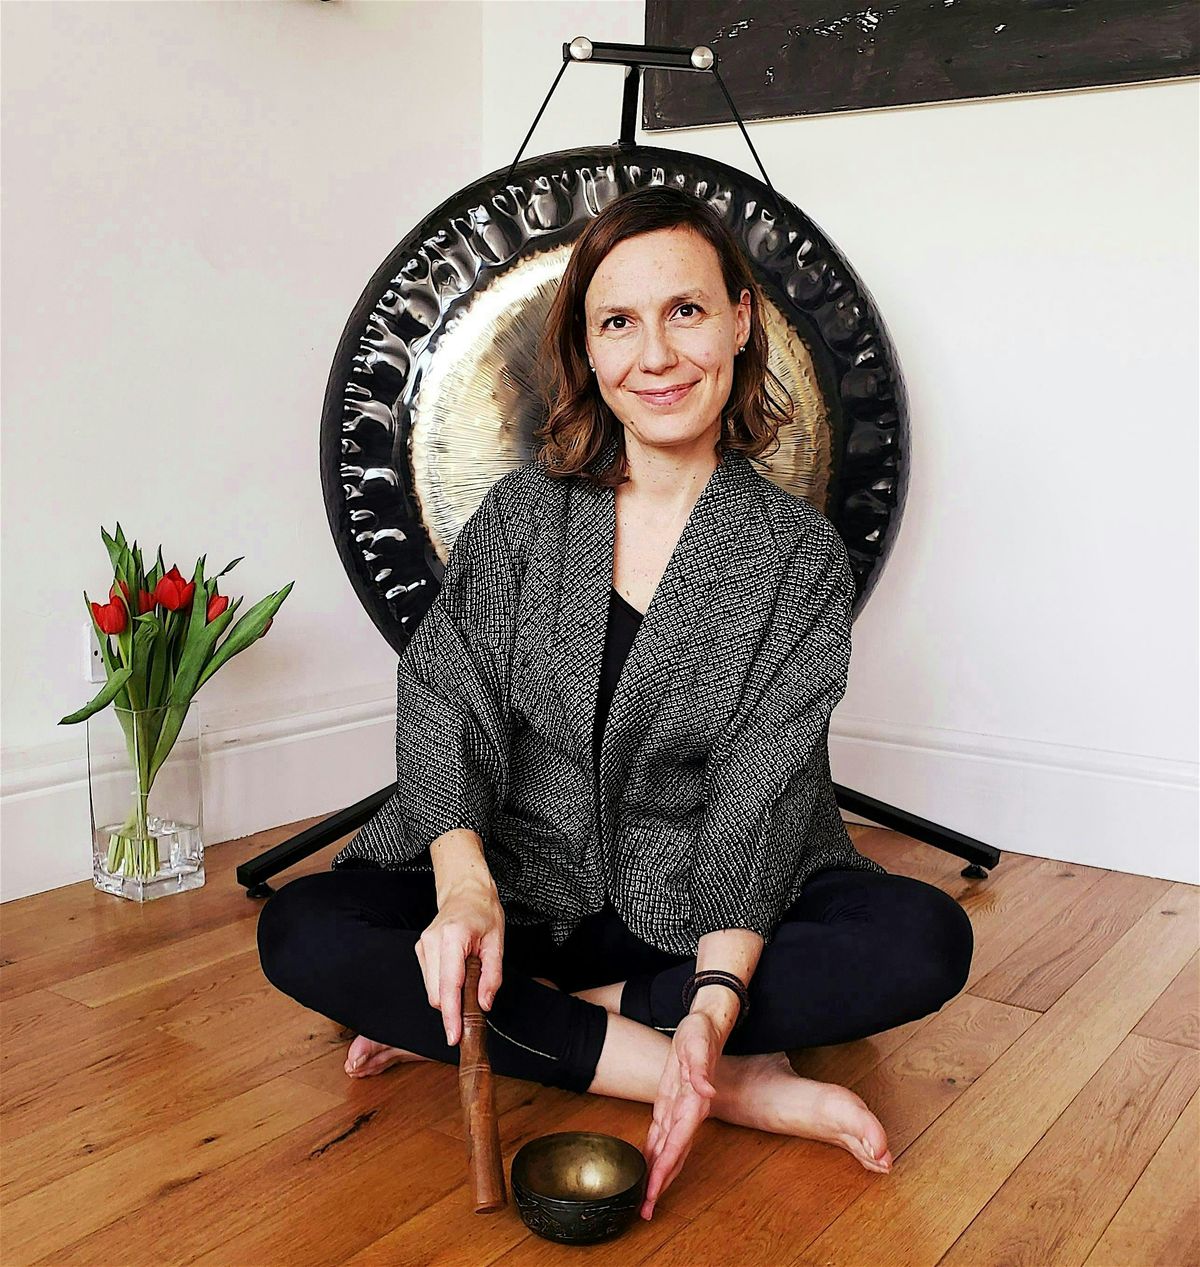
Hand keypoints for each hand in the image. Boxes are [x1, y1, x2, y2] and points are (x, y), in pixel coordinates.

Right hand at [414, 878, 504, 1045]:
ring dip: (450, 997)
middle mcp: (431, 942)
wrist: (466, 892)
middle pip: (437, 994)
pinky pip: (430, 982)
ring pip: (432, 991)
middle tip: (475, 1005)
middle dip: (454, 1008)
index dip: (451, 1015)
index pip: (449, 986)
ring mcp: (422, 946)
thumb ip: (492, 975)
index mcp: (452, 938)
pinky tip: (459, 974)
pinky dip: (445, 987)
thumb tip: (484, 1004)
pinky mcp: (420, 951)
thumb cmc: (483, 913)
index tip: (454, 1036)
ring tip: (470, 978)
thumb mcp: (497, 942)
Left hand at [640, 1011, 721, 1219]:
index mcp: (692, 1105)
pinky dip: (654, 1154)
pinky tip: (647, 1166)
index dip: (664, 1169)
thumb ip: (701, 1069)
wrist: (705, 1025)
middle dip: (660, 1184)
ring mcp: (679, 1110)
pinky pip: (663, 1135)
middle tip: (646, 1210)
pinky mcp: (672, 1103)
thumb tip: (708, 1091)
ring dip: (657, 1175)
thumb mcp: (698, 1046)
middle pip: (673, 1156)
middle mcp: (687, 1113)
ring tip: (646, 1199)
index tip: (652, 1191)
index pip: (676, 1144)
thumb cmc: (702, 1034)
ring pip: (668, 1150)